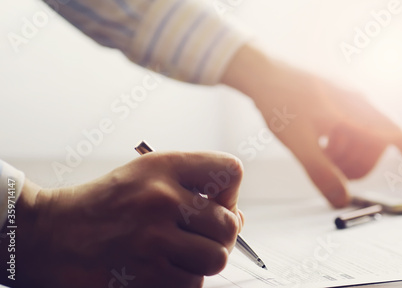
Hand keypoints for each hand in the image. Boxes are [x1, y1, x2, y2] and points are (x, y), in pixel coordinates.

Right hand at [6, 152, 243, 287]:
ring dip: (201, 262)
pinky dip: (182, 282)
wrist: (49, 236)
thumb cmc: (105, 206)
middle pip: (230, 225)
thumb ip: (194, 187)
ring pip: (215, 259)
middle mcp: (161, 199)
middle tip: (197, 237)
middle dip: (221, 236)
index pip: (230, 172)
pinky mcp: (145, 277)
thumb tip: (238, 221)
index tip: (214, 205)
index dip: (230, 193)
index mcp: (163, 167)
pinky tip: (160, 270)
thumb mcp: (145, 175)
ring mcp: (152, 239)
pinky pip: (192, 285)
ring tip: (177, 255)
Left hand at [222, 44, 401, 206]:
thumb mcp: (299, 143)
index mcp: (357, 109)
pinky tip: (317, 144)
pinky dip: (337, 145)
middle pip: (375, 147)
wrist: (260, 72)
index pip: (396, 135)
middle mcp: (358, 104)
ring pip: (360, 141)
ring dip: (343, 156)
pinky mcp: (336, 104)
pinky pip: (348, 132)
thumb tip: (341, 202)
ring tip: (318, 155)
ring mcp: (347, 103)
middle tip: (328, 171)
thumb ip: (321, 174)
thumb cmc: (279, 101)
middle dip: (354, 166)